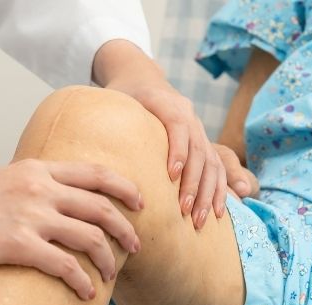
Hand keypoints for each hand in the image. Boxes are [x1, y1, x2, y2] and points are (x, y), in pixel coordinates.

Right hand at [0, 161, 142, 299]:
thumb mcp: (1, 184)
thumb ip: (31, 189)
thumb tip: (56, 204)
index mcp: (36, 169)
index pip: (95, 173)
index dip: (125, 187)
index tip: (140, 203)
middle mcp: (38, 188)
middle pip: (101, 206)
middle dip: (126, 229)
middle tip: (136, 246)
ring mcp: (29, 215)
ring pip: (90, 236)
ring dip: (108, 259)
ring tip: (111, 275)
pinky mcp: (16, 244)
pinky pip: (65, 265)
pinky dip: (82, 282)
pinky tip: (86, 294)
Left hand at [93, 40, 257, 229]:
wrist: (142, 78)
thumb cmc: (122, 95)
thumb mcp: (113, 100)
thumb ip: (108, 120)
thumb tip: (92, 151)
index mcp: (167, 102)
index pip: (178, 125)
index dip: (178, 150)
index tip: (172, 175)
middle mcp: (189, 114)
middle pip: (199, 149)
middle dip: (194, 183)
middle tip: (183, 210)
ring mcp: (199, 129)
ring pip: (212, 163)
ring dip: (207, 193)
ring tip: (198, 220)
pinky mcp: (203, 143)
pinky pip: (218, 168)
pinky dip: (219, 191)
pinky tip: (217, 213)